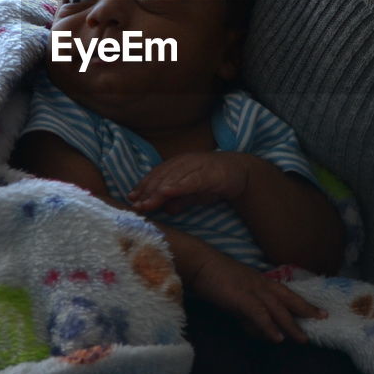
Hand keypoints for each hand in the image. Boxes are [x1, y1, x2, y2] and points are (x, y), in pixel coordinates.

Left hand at [128, 151, 256, 214]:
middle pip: (160, 177)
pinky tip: (166, 193)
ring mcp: (195, 166)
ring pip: (172, 178)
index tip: (131, 201)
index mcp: (177, 165)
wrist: (242, 172)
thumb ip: (180, 200)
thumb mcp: (194, 194)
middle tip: (135, 207)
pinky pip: (189, 180)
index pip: (155, 176)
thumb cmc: (214, 181)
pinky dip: (177, 186)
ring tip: (146, 204)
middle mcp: (183, 162)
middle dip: (146, 192)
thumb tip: (166, 211)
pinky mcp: (207, 173)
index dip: (143, 187)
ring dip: (157, 192)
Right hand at [188, 250, 326, 342]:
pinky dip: (269, 327)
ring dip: (291, 324)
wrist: (198, 263)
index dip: (302, 302)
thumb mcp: (236, 295)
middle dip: (306, 310)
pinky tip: (277, 338)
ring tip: (303, 339)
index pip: (286, 292)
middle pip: (288, 298)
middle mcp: (261, 284)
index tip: (318, 311)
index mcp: (260, 281)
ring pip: (278, 308)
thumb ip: (248, 312)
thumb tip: (259, 330)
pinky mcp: (241, 298)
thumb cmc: (213, 277)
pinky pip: (259, 314)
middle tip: (323, 319)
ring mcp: (252, 290)